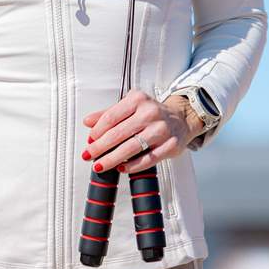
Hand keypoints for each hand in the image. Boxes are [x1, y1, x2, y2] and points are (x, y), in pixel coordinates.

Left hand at [81, 88, 203, 174]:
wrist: (180, 119)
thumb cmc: (152, 113)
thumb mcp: (130, 107)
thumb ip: (108, 114)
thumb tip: (88, 122)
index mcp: (138, 99)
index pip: (111, 116)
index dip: (97, 131)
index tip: (89, 140)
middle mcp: (150, 113)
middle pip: (118, 133)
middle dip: (100, 147)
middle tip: (88, 155)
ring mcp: (161, 129)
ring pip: (131, 147)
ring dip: (112, 159)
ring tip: (100, 165)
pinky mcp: (170, 145)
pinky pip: (147, 159)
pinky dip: (132, 166)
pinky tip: (121, 168)